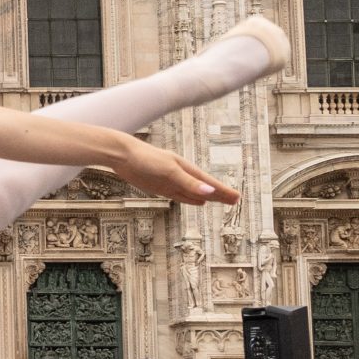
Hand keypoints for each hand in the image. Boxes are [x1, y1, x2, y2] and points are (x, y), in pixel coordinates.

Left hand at [104, 131, 238, 208]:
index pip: (209, 183)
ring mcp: (171, 181)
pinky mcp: (161, 187)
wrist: (122, 155)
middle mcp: (181, 175)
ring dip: (208, 197)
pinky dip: (192, 199)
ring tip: (221, 201)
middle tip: (235, 201)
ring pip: (195, 193)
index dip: (223, 191)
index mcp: (186, 169)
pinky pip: (181, 195)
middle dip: (220, 194)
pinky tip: (199, 202)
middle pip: (205, 188)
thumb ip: (189, 183)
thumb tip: (209, 193)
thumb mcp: (169, 172)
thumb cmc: (146, 159)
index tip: (237, 197)